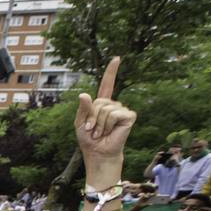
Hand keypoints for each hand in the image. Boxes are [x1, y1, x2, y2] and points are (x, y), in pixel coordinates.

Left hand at [75, 57, 135, 173]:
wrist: (98, 152)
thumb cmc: (89, 139)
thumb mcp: (80, 122)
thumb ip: (83, 109)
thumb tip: (84, 94)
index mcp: (101, 104)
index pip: (107, 84)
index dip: (112, 71)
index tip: (117, 58)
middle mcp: (113, 104)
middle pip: (98, 102)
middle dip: (92, 117)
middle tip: (93, 130)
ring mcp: (122, 109)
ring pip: (105, 109)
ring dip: (99, 123)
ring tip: (101, 132)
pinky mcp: (129, 116)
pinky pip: (114, 114)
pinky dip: (108, 124)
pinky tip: (110, 131)